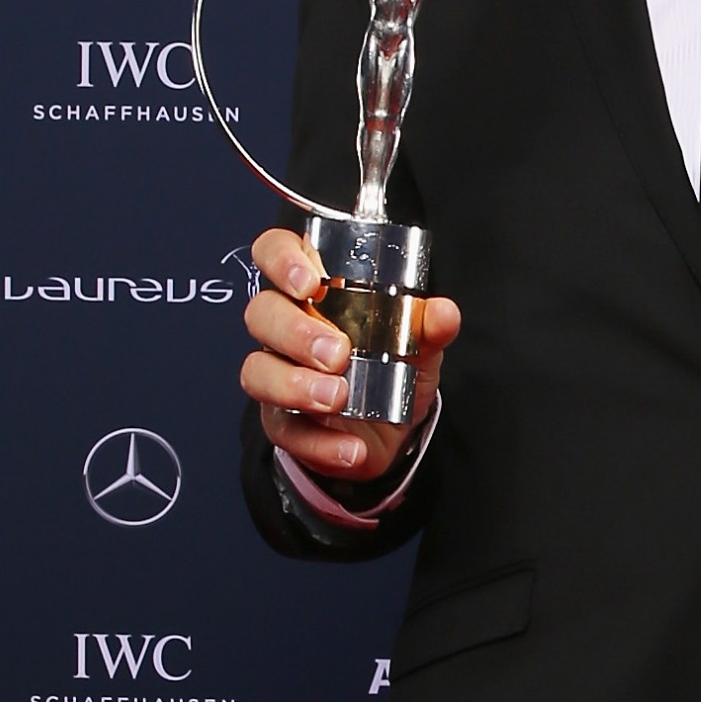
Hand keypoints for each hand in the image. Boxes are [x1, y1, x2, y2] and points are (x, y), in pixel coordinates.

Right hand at [241, 225, 460, 486]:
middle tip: (337, 353)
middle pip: (261, 314)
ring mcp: (277, 375)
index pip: (274, 253)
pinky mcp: (282, 424)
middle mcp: (285, 329)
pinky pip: (285, 431)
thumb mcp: (418, 343)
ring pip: (257, 371)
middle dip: (295, 332)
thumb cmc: (394, 367)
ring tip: (337, 398)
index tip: (310, 282)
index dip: (282, 259)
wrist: (394, 432)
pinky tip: (350, 448)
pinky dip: (319, 443)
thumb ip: (429, 325)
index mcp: (313, 291)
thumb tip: (443, 312)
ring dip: (294, 385)